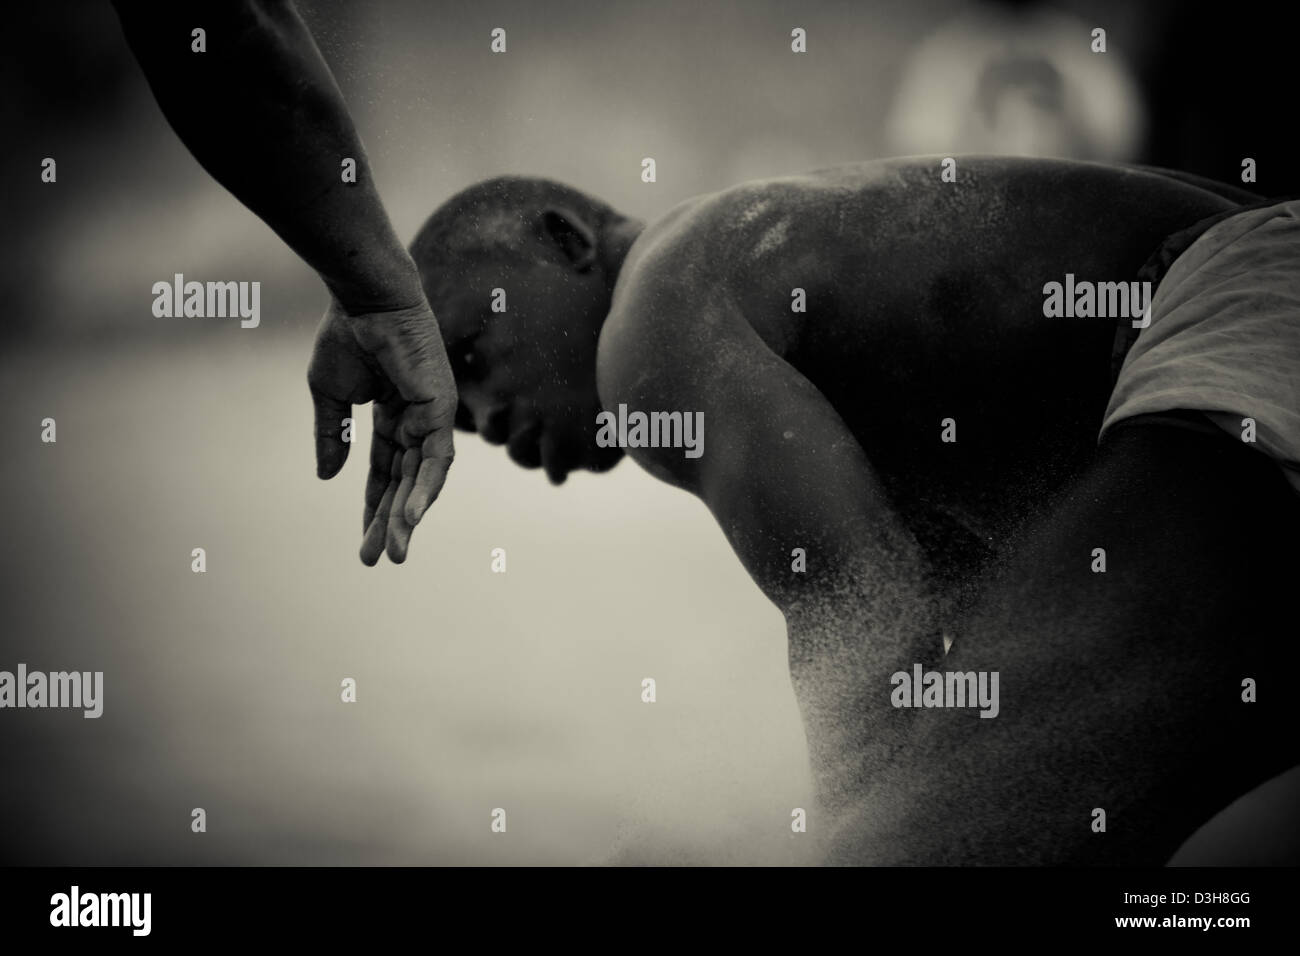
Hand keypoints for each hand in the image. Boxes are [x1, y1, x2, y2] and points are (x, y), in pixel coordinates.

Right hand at [307, 296, 456, 564]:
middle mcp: (417, 421)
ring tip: (395, 549)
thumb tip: (327, 478)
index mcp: (393, 418)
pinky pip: (436, 458)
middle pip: (406, 483)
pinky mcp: (442, 408)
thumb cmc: (346, 336)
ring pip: (423, 478)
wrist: (362, 299)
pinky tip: (412, 518)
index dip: (374, 507)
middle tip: (380, 559)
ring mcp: (433, 416)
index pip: (385, 473)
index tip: (363, 544)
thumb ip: (333, 437)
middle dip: (391, 522)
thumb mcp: (330, 396)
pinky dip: (426, 488)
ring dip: (409, 516)